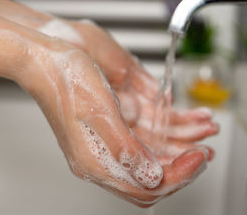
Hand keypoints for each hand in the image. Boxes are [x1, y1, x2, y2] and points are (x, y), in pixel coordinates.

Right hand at [19, 36, 209, 206]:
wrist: (44, 60)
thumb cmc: (65, 81)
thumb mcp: (99, 114)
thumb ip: (125, 149)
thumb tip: (150, 176)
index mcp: (94, 161)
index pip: (144, 186)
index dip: (177, 175)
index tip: (198, 157)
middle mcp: (99, 157)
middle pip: (147, 178)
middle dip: (180, 167)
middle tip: (202, 153)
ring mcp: (103, 143)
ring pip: (147, 160)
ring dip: (176, 151)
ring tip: (199, 137)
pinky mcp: (107, 128)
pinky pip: (140, 141)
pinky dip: (163, 137)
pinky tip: (179, 124)